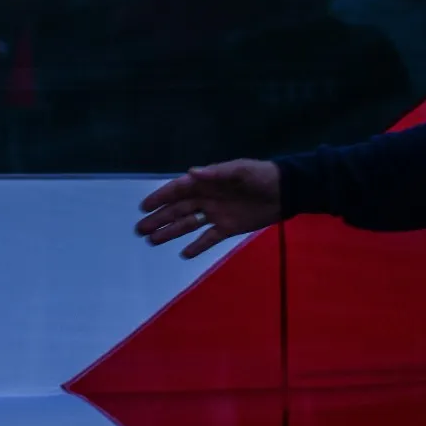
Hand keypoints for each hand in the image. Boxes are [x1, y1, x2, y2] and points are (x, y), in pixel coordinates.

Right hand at [136, 160, 282, 258]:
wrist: (286, 191)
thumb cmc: (261, 176)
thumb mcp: (240, 171)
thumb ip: (216, 173)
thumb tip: (192, 172)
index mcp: (206, 183)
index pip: (178, 191)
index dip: (160, 198)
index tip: (144, 207)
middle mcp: (206, 199)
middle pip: (177, 210)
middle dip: (159, 219)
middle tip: (140, 230)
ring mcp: (216, 214)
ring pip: (188, 225)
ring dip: (170, 232)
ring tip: (152, 241)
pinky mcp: (228, 228)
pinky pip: (209, 238)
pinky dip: (197, 246)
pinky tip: (184, 254)